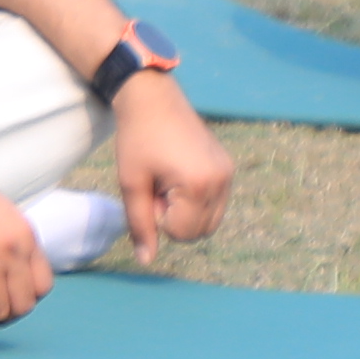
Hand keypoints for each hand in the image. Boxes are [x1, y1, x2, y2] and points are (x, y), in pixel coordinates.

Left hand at [104, 70, 235, 252]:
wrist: (152, 98)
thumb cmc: (136, 139)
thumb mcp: (131, 184)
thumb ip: (140, 225)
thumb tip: (146, 260)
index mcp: (199, 185)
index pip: (183, 234)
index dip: (160, 219)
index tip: (150, 190)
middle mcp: (221, 181)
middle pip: (200, 231)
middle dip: (175, 218)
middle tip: (157, 186)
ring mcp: (228, 173)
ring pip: (210, 220)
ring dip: (186, 211)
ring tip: (167, 181)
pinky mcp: (227, 167)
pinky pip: (215, 203)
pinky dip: (196, 200)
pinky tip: (178, 175)